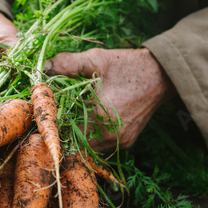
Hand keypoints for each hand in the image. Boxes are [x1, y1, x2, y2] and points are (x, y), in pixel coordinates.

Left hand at [45, 48, 173, 151]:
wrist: (162, 75)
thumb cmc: (128, 65)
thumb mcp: (97, 59)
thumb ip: (68, 63)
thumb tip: (44, 67)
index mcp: (101, 117)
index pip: (66, 132)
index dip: (54, 125)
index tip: (47, 116)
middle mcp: (111, 135)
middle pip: (75, 144)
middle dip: (64, 132)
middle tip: (56, 118)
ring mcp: (121, 141)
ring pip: (89, 148)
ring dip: (78, 136)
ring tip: (71, 120)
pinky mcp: (127, 142)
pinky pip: (103, 146)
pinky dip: (93, 137)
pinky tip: (89, 122)